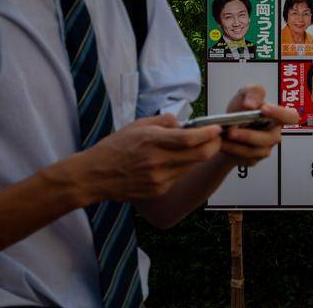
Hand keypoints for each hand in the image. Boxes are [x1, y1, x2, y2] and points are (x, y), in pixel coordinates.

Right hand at [77, 114, 222, 202]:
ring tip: (195, 147)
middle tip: (217, 138)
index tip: (218, 128)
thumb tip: (184, 124)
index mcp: (152, 141)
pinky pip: (178, 176)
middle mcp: (157, 161)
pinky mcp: (158, 191)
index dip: (209, 134)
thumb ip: (164, 122)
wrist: (93, 177)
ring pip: (192, 166)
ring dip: (199, 156)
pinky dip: (182, 167)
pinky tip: (172, 162)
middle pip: (200, 156)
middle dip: (214, 145)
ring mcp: (159, 179)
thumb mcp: (138, 125)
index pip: (190, 139)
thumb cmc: (114, 147)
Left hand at [220, 85, 298, 167]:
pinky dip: (232, 151)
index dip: (280, 114)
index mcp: (277, 116)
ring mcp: (265, 148)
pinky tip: (223, 144)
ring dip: (237, 145)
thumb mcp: (245, 93)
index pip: (291, 117)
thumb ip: (253, 92)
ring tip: (223, 137)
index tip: (263, 109)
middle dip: (249, 135)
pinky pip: (245, 158)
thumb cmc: (240, 109)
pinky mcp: (254, 159)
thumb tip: (251, 105)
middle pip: (270, 138)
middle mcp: (274, 133)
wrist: (224, 128)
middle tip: (231, 131)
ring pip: (256, 151)